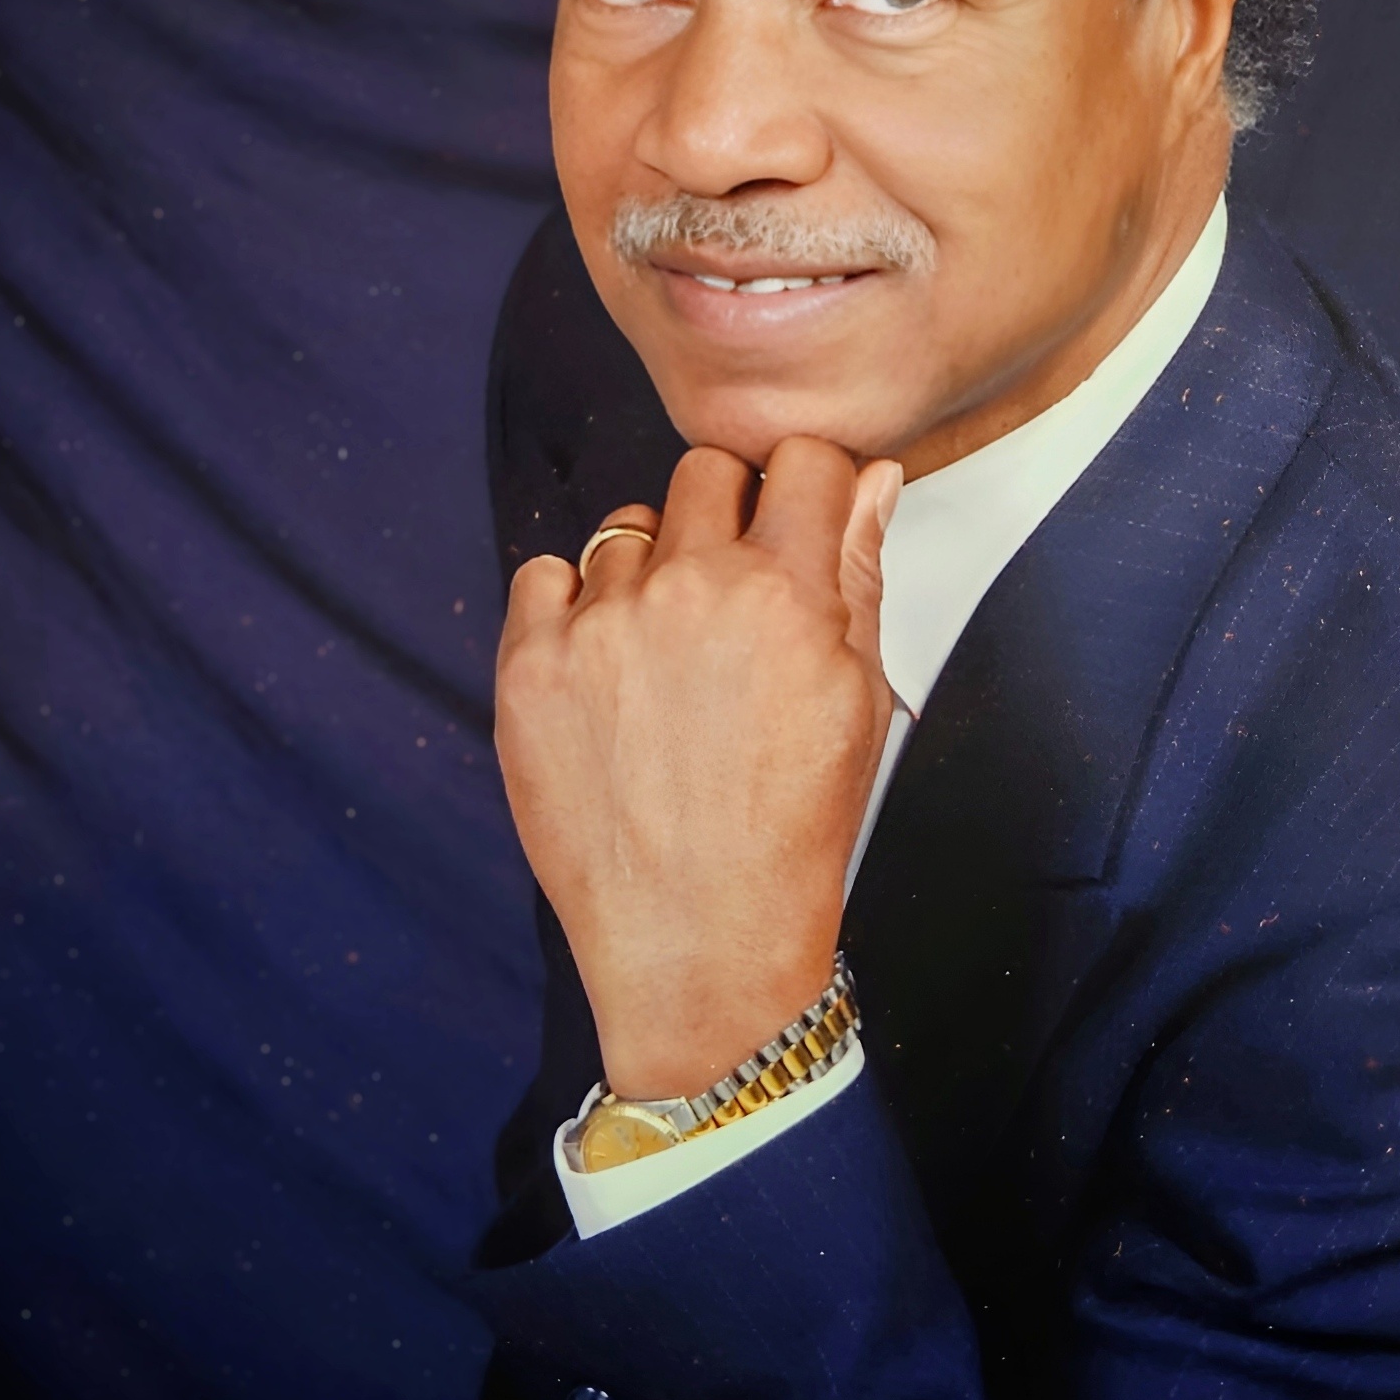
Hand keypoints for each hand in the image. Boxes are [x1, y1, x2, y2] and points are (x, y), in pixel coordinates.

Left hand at [494, 437, 901, 1098]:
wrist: (698, 940)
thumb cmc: (791, 830)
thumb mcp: (860, 702)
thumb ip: (858, 575)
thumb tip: (870, 478)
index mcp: (787, 594)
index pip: (803, 460)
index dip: (806, 488)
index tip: (796, 523)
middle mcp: (691, 590)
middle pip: (706, 473)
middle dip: (728, 516)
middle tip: (732, 598)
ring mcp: (601, 624)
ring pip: (627, 526)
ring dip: (651, 569)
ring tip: (667, 657)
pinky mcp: (529, 666)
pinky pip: (544, 575)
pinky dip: (572, 607)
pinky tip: (606, 670)